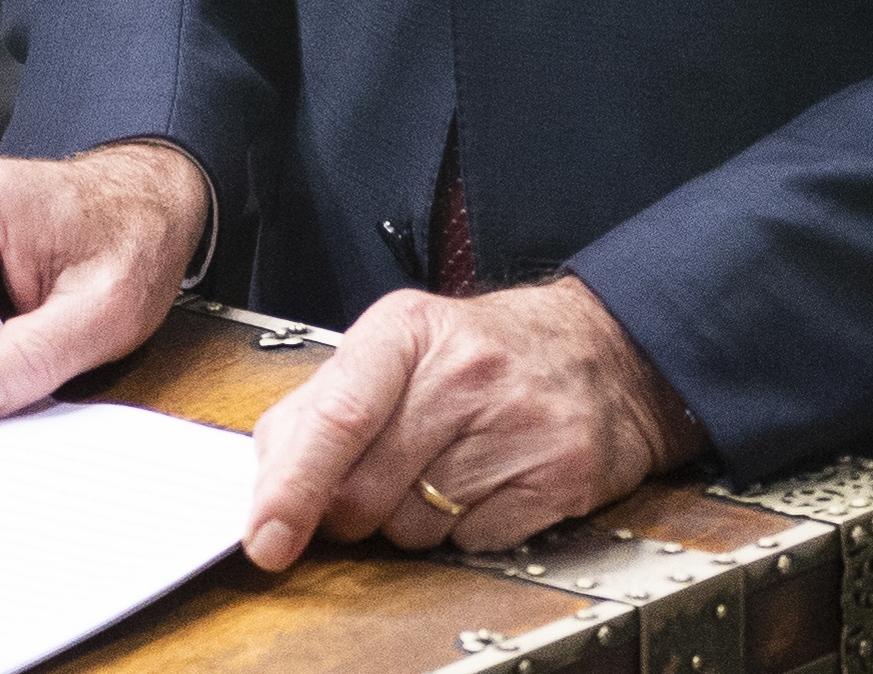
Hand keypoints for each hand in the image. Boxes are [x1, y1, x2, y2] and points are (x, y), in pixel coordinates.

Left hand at [236, 279, 699, 569]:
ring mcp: (515, 429)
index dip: (290, 487)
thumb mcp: (401, 343)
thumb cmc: (488, 350)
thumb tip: (268, 469)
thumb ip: (327, 399)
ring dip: (408, 519)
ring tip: (440, 470)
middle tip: (373, 480)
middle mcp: (462, 376)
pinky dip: (463, 530)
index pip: (334, 419)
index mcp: (405, 331)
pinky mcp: (556, 481)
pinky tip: (483, 486)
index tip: (266, 535)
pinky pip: (471, 542)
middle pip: (365, 489)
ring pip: (412, 526)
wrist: (606, 352)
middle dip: (349, 507)